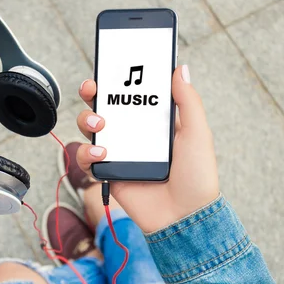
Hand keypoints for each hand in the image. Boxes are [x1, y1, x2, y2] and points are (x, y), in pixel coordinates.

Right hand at [76, 65, 219, 232]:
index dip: (118, 78)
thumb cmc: (197, 176)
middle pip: (104, 106)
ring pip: (90, 128)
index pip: (132, 93)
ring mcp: (119, 152)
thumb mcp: (197, 133)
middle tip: (93, 89)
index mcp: (154, 120)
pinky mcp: (108, 173)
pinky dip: (86, 153)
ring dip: (87, 120)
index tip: (110, 66)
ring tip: (100, 125)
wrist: (184, 217)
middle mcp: (133, 133)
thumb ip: (188, 101)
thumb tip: (180, 68)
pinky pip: (86, 158)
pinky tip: (101, 154)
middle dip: (93, 93)